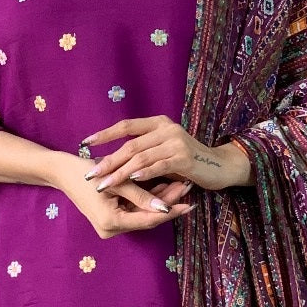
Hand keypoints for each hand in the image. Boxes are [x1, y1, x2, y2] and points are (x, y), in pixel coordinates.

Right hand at [54, 151, 194, 239]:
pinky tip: (162, 187)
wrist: (62, 172)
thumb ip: (141, 195)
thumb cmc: (86, 171)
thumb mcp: (117, 180)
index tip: (188, 204)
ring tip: (178, 184)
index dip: (170, 212)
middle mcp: (111, 229)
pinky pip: (133, 211)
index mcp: (111, 222)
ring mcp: (110, 226)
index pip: (147, 220)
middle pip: (146, 218)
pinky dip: (146, 201)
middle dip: (166, 203)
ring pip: (141, 215)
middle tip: (186, 187)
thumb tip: (166, 207)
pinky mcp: (110, 219)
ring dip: (158, 200)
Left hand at [79, 117, 250, 192]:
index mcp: (159, 123)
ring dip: (120, 172)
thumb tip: (114, 160)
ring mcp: (176, 142)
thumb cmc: (189, 161)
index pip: (126, 126)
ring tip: (105, 184)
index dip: (106, 134)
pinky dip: (143, 173)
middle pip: (130, 145)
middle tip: (91, 174)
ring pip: (141, 158)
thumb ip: (145, 150)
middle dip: (108, 161)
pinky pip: (158, 166)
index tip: (85, 143)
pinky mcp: (184, 158)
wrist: (221, 166)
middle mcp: (166, 129)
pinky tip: (130, 179)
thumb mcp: (165, 150)